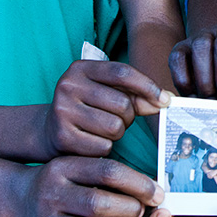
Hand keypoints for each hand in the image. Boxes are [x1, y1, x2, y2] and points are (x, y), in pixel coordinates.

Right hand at [12, 156, 163, 216]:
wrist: (19, 203)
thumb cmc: (64, 184)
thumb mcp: (78, 167)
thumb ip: (109, 174)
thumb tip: (153, 190)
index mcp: (62, 168)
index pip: (107, 172)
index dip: (138, 183)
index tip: (157, 193)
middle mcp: (51, 195)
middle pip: (100, 204)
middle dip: (130, 210)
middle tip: (143, 212)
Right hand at [42, 60, 166, 157]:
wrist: (49, 131)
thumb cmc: (89, 108)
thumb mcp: (108, 93)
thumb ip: (138, 95)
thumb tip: (167, 100)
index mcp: (80, 69)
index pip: (122, 72)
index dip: (148, 86)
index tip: (164, 100)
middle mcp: (68, 86)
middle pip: (122, 103)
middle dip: (129, 116)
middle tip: (118, 119)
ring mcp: (63, 111)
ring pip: (115, 126)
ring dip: (118, 133)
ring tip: (103, 130)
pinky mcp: (63, 136)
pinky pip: (104, 145)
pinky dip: (105, 147)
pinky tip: (92, 142)